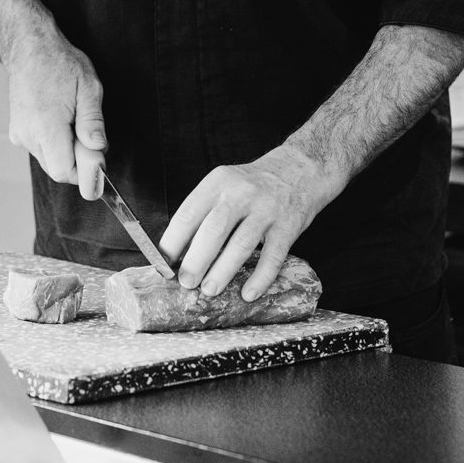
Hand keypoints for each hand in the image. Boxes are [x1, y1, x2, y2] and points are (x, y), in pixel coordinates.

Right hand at [6, 28, 106, 198]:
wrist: (29, 47)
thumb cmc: (59, 62)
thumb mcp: (88, 87)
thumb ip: (93, 121)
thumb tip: (98, 147)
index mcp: (45, 127)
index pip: (63, 171)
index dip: (84, 171)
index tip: (97, 159)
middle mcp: (27, 135)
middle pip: (57, 168)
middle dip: (78, 159)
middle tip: (89, 134)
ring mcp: (19, 134)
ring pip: (49, 159)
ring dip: (66, 150)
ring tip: (73, 120)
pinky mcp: (16, 131)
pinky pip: (40, 148)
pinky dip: (54, 142)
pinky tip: (60, 119)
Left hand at [160, 144, 345, 301]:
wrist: (300, 169)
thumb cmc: (255, 184)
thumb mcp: (226, 184)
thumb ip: (205, 211)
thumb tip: (180, 251)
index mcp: (219, 182)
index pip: (188, 213)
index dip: (173, 241)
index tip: (163, 263)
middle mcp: (241, 193)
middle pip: (213, 230)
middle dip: (196, 260)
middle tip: (186, 282)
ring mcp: (266, 210)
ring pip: (241, 245)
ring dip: (222, 271)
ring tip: (209, 290)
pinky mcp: (287, 226)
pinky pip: (273, 256)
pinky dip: (260, 278)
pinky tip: (248, 293)